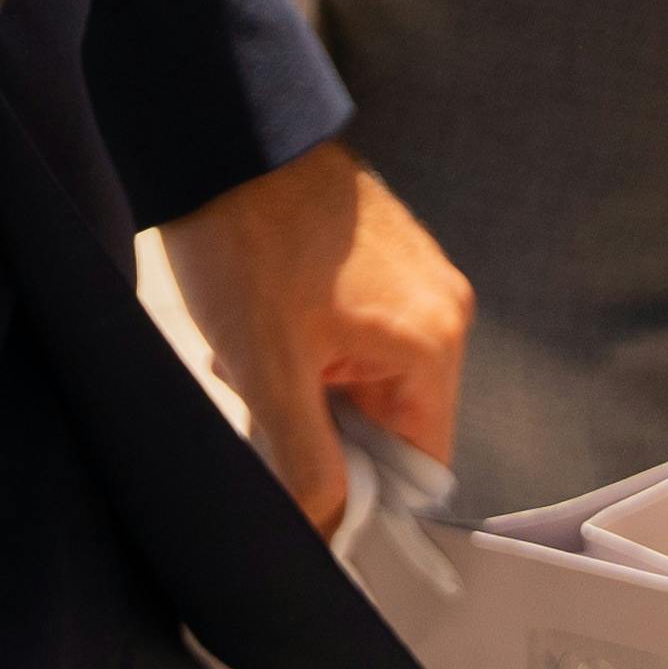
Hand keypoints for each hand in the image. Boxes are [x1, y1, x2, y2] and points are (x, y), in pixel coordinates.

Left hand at [154, 140, 469, 539]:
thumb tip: (327, 533)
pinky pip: (361, 340)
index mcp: (433, 341)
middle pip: (393, 426)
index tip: (304, 486)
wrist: (223, 135)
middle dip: (323, 431)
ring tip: (254, 353)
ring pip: (368, 384)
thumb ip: (306, 463)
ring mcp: (418, 280)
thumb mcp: (268, 371)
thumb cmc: (247, 241)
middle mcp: (443, 310)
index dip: (364, 493)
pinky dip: (311, 351)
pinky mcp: (388, 261)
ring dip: (309, 391)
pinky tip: (265, 324)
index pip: (421, 468)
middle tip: (260, 403)